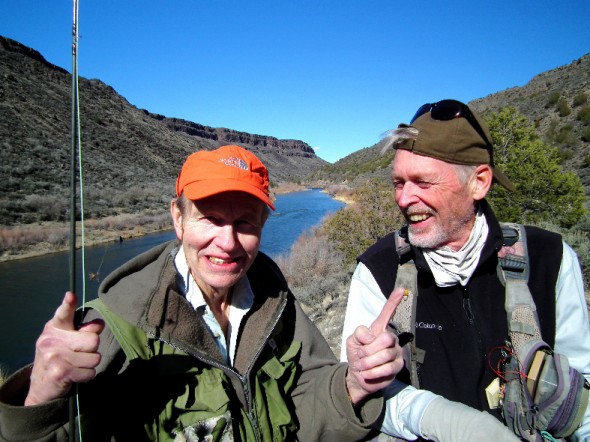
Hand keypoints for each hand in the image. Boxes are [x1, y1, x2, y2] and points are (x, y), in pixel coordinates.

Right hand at [25, 292, 104, 405]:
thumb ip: (82, 331)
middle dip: (92, 349)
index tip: (70, 296)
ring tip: (76, 365)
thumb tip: (99, 324)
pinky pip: (90, 372)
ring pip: (95, 357)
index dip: (68, 305)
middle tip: (80, 354)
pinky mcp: (60, 372)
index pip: (63, 313)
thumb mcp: (65, 341)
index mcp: (53, 328)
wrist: (40, 388)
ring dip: (90, 364)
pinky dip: (86, 376)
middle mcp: (52, 340)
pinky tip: (75, 375)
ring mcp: (55, 356)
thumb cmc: (58, 358)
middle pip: (93, 340)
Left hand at [345, 287, 404, 404]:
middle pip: (386, 337)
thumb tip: (372, 336)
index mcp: (378, 329)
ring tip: (362, 366)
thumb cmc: (356, 355)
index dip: (393, 302)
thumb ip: (359, 333)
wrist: (358, 376)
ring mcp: (396, 352)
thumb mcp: (352, 341)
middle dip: (368, 349)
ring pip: (385, 354)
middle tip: (360, 356)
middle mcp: (390, 338)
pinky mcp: (398, 366)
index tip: (401, 290)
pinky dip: (373, 372)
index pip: (387, 313)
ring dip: (368, 363)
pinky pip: (387, 368)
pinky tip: (368, 373)